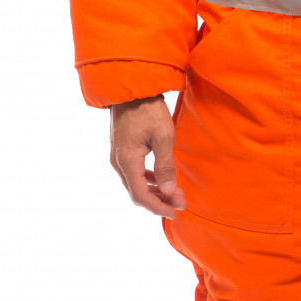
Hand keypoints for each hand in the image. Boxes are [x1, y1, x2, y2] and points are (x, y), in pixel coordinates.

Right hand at [108, 95, 186, 215]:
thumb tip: (169, 190)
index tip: (175, 212)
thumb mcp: (163, 136)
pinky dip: (149, 180)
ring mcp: (118, 156)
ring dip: (156, 191)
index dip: (158, 207)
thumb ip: (165, 165)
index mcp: (127, 161)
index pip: (140, 196)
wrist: (131, 88)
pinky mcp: (122, 150)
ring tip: (176, 193)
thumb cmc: (148, 109)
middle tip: (182, 202)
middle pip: (138, 193)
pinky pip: (134, 173)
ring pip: (136, 184)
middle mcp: (119, 162)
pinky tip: (162, 179)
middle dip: (160, 200)